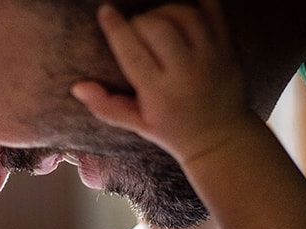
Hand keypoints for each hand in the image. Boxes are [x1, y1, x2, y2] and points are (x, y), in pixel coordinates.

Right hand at [71, 1, 248, 163]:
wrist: (219, 138)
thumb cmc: (172, 129)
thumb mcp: (137, 123)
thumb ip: (106, 105)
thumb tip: (77, 87)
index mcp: (159, 92)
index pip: (132, 50)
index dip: (115, 27)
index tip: (106, 11)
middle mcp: (185, 73)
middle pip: (156, 26)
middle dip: (139, 21)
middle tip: (135, 30)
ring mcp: (210, 58)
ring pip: (184, 14)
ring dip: (165, 10)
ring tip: (157, 21)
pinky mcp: (227, 48)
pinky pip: (213, 11)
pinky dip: (198, 1)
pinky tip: (180, 7)